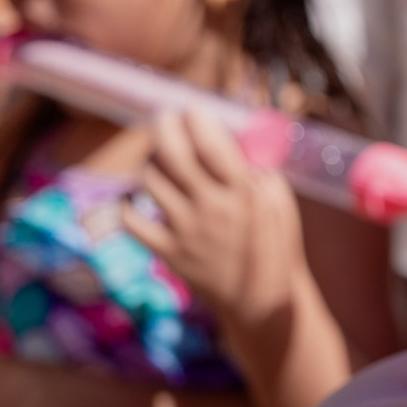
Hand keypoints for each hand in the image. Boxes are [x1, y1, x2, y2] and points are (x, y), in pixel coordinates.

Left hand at [120, 109, 308, 339]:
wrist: (261, 298)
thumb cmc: (273, 242)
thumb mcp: (277, 199)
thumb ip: (256, 166)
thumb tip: (229, 134)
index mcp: (242, 193)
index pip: (210, 143)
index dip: (196, 119)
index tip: (193, 109)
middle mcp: (211, 209)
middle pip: (172, 154)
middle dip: (164, 127)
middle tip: (165, 118)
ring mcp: (186, 232)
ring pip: (151, 180)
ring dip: (152, 160)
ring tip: (159, 156)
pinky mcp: (168, 252)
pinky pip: (132, 220)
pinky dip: (129, 203)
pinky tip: (136, 195)